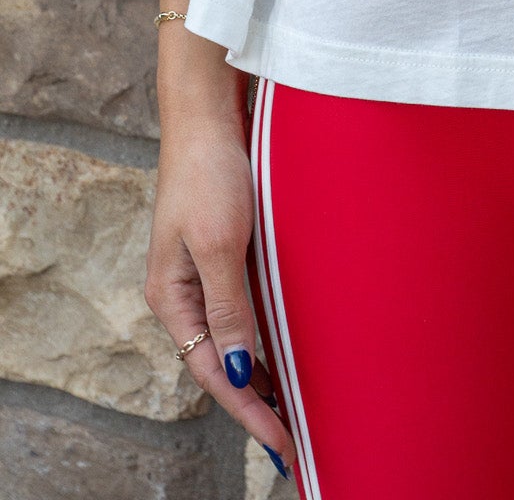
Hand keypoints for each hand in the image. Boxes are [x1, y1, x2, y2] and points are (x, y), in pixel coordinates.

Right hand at [145, 104, 296, 478]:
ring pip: (235, 339)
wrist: (208, 114)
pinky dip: (265, 337)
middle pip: (223, 364)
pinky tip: (288, 350)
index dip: (250, 412)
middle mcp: (185, 294)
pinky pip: (245, 309)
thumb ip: (229, 309)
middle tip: (295, 443)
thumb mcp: (220, 244)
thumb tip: (241, 371)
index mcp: (172, 299)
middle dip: (257, 406)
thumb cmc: (210, 173)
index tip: (284, 445)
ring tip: (296, 412)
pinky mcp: (225, 252)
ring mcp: (204, 273)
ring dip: (264, 375)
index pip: (214, 373)